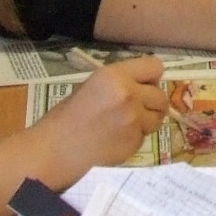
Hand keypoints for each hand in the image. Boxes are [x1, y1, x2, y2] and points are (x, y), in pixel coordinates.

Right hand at [31, 57, 165, 181]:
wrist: (55, 149)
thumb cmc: (67, 117)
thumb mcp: (92, 87)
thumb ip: (120, 83)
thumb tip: (145, 85)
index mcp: (114, 76)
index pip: (154, 67)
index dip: (151, 78)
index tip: (144, 85)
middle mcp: (128, 94)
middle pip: (161, 96)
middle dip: (152, 103)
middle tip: (135, 109)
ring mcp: (134, 119)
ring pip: (157, 118)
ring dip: (147, 121)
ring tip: (125, 125)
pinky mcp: (134, 141)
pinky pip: (145, 136)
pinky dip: (136, 138)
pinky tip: (117, 140)